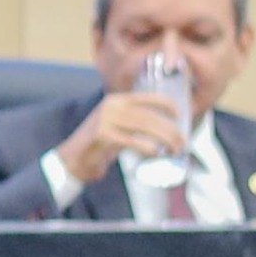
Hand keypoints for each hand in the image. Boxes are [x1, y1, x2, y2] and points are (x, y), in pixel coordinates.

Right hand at [57, 92, 194, 189]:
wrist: (73, 158)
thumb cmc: (100, 145)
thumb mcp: (118, 126)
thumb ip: (135, 122)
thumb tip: (166, 127)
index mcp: (116, 100)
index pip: (148, 97)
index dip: (167, 104)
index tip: (181, 115)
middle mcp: (111, 106)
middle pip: (150, 116)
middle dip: (171, 129)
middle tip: (182, 142)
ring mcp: (106, 120)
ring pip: (145, 127)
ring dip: (165, 139)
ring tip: (175, 149)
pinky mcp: (103, 135)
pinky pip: (133, 140)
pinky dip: (148, 147)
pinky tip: (156, 153)